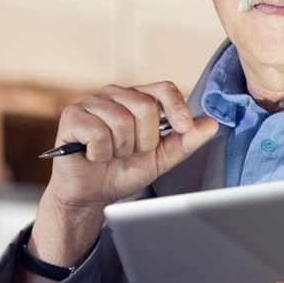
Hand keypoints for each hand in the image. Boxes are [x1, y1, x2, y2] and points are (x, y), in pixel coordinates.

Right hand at [30, 82, 218, 266]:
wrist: (90, 194)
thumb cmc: (123, 171)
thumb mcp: (160, 159)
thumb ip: (184, 141)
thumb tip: (211, 124)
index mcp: (138, 99)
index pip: (163, 88)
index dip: (176, 106)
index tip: (184, 127)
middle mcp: (115, 94)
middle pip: (145, 108)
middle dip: (144, 141)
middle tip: (130, 153)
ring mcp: (91, 102)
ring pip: (121, 121)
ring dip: (120, 149)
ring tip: (111, 155)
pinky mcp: (72, 116)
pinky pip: (98, 132)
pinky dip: (100, 152)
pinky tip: (93, 155)